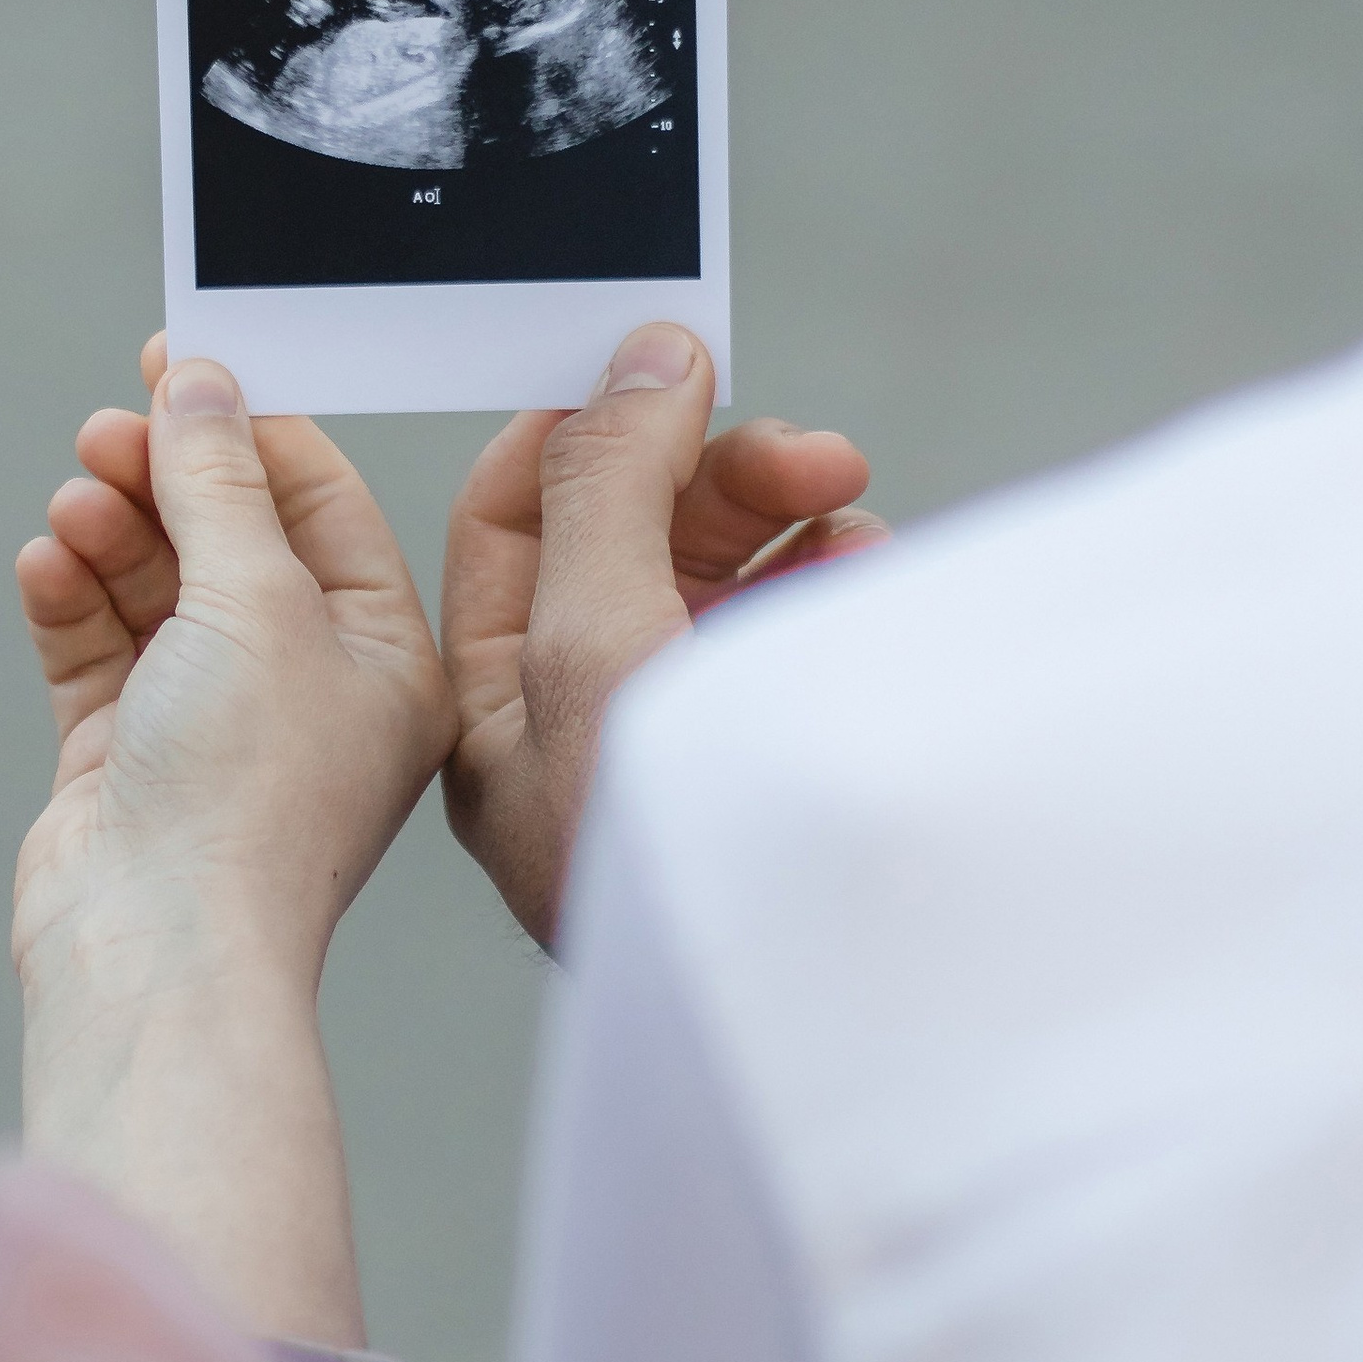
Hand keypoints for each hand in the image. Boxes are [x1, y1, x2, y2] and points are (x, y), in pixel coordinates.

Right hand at [12, 338, 452, 1343]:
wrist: (157, 952)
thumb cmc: (246, 790)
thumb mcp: (254, 599)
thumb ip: (220, 482)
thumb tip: (196, 384)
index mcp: (388, 660)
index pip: (323, 506)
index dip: (250, 427)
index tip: (181, 364)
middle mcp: (307, 692)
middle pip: (230, 540)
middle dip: (168, 476)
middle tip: (109, 426)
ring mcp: (211, 729)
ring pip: (156, 590)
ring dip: (115, 533)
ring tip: (75, 500)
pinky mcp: (126, 763)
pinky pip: (98, 651)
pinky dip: (73, 600)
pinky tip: (47, 562)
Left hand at [443, 321, 883, 948]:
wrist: (809, 1000)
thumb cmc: (668, 854)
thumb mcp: (599, 640)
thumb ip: (613, 488)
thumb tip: (643, 361)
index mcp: (495, 715)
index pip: (509, 528)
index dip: (576, 433)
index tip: (659, 369)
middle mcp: (584, 730)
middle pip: (632, 537)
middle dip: (715, 475)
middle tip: (812, 451)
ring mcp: (692, 746)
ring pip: (726, 578)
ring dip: (787, 520)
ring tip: (848, 508)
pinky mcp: (782, 760)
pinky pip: (797, 636)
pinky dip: (833, 581)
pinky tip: (867, 565)